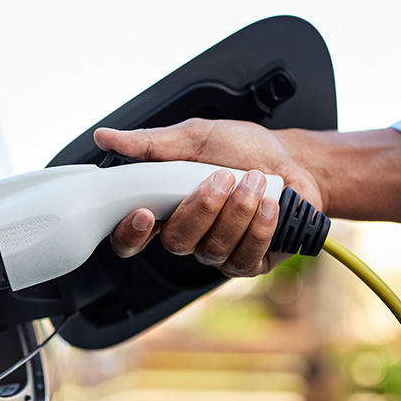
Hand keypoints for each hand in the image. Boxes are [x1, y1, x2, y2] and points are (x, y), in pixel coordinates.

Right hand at [94, 118, 324, 276]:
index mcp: (165, 208)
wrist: (294, 161)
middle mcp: (189, 234)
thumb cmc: (244, 149)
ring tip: (254, 182)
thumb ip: (151, 144)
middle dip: (201, 208)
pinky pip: (243, 257)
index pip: (131, 237)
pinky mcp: (248, 263)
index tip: (143, 213)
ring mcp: (218, 252)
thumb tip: (106, 137)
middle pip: (175, 242)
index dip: (130, 233)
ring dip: (236, 211)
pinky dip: (259, 228)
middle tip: (223, 177)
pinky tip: (269, 206)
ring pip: (212, 249)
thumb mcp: (196, 137)